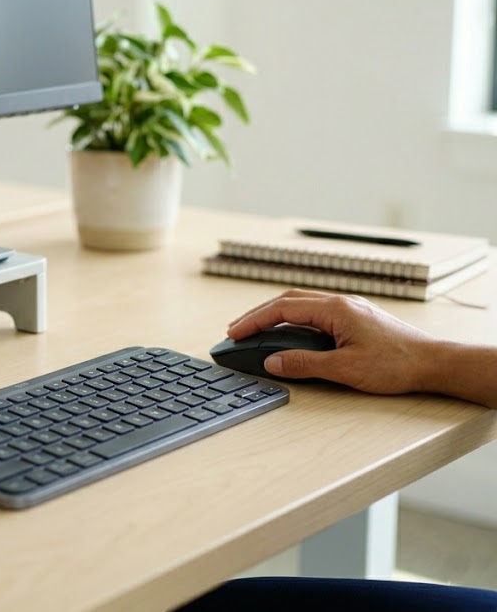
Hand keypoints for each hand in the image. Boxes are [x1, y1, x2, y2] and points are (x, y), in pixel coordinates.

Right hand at [226, 289, 442, 395]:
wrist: (435, 364)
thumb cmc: (397, 365)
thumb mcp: (345, 369)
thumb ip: (305, 364)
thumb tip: (273, 361)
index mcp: (335, 309)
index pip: (282, 309)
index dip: (254, 320)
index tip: (234, 333)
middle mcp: (341, 303)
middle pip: (288, 301)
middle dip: (259, 315)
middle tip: (237, 331)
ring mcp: (349, 309)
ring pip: (302, 305)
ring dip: (276, 316)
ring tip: (257, 332)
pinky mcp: (356, 318)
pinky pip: (315, 312)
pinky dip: (294, 320)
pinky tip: (290, 334)